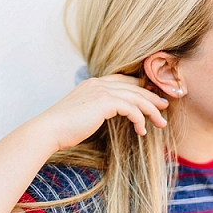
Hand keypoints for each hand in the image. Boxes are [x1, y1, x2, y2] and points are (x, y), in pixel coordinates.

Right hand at [33, 74, 169, 152]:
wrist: (48, 131)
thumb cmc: (62, 129)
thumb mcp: (81, 115)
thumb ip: (94, 110)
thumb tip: (104, 118)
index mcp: (92, 84)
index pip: (122, 81)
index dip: (139, 88)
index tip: (151, 98)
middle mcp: (98, 83)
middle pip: (133, 86)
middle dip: (151, 97)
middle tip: (164, 107)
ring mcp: (101, 90)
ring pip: (136, 97)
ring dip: (151, 110)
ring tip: (161, 123)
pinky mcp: (104, 101)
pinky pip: (131, 108)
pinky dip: (139, 119)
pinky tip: (141, 130)